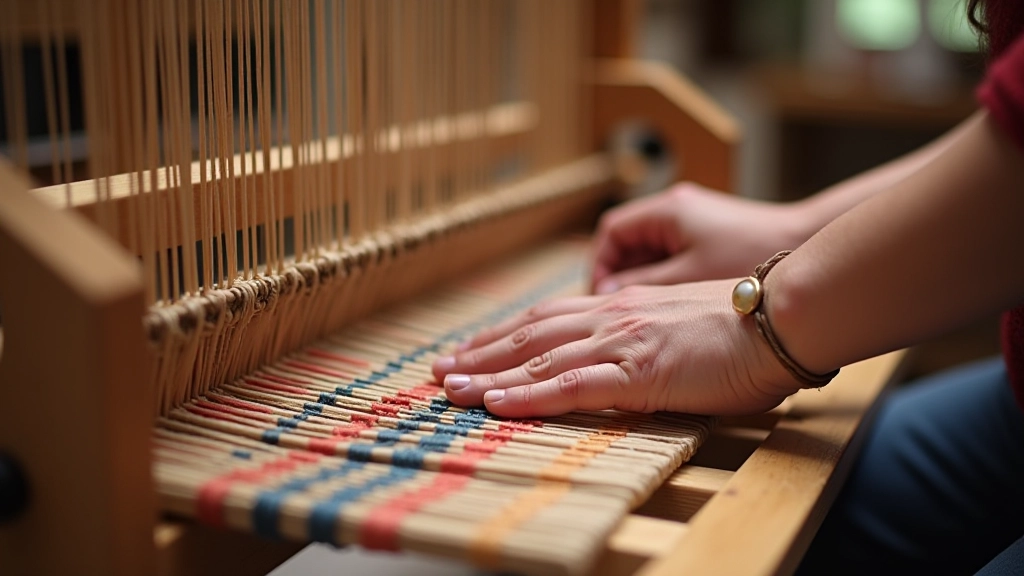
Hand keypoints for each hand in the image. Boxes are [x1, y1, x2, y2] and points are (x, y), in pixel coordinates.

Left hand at [431, 282, 799, 417]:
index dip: (505, 335)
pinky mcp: (640, 372)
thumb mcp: (682, 322)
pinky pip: (573, 386)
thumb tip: (626, 352)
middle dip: (481, 352)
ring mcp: (623, 342)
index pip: (548, 320)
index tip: (472, 348)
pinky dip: (530, 396)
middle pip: (531, 335)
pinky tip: (498, 404)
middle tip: (440, 369)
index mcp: (623, 306)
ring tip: (450, 388)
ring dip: (490, 374)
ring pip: (539, 359)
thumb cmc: (745, 324)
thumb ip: (647, 334)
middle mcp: (613, 317)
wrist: (784, 315)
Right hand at [592, 183, 812, 293]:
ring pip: (650, 250)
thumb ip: (642, 283)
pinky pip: (672, 255)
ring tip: (644, 312)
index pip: (611, 232)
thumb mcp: (687, 275)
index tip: (601, 296)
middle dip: (618, 275)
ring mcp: (694, 221)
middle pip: (628, 241)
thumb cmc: (748, 258)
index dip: (599, 265)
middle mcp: (676, 208)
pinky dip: (664, 278)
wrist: (805, 246)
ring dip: (642, 279)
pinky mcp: (710, 236)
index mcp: (666, 210)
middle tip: (618, 309)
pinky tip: (671, 305)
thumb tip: (606, 293)